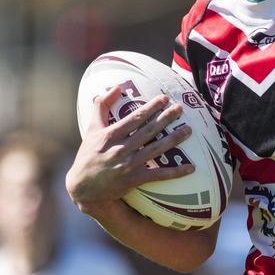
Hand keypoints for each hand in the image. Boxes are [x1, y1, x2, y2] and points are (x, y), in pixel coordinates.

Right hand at [66, 85, 193, 214]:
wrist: (83, 188)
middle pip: (149, 130)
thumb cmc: (88, 155)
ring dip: (174, 139)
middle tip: (180, 108)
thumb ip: (101, 106)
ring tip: (189, 130)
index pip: (135, 117)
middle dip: (166, 118)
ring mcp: (129, 165)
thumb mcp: (92, 128)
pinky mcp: (135, 179)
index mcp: (111, 135)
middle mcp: (121, 148)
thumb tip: (115, 87)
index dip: (151, 107)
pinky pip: (159, 175)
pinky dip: (175, 172)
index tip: (164, 98)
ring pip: (156, 149)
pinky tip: (191, 168)